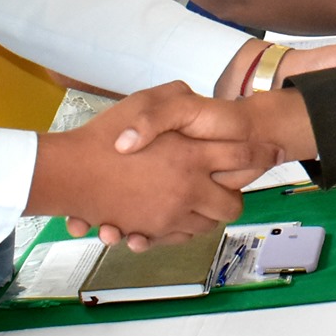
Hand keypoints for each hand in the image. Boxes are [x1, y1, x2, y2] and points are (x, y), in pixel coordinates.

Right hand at [39, 82, 273, 246]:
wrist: (66, 173)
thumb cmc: (103, 136)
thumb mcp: (143, 101)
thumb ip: (175, 97)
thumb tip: (195, 100)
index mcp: (192, 156)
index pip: (243, 157)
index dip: (259, 153)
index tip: (268, 151)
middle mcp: (188, 190)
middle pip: (233, 204)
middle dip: (232, 196)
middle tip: (224, 186)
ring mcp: (170, 215)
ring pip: (206, 224)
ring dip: (205, 214)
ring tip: (196, 199)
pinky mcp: (150, 231)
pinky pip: (177, 237)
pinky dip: (178, 229)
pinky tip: (169, 213)